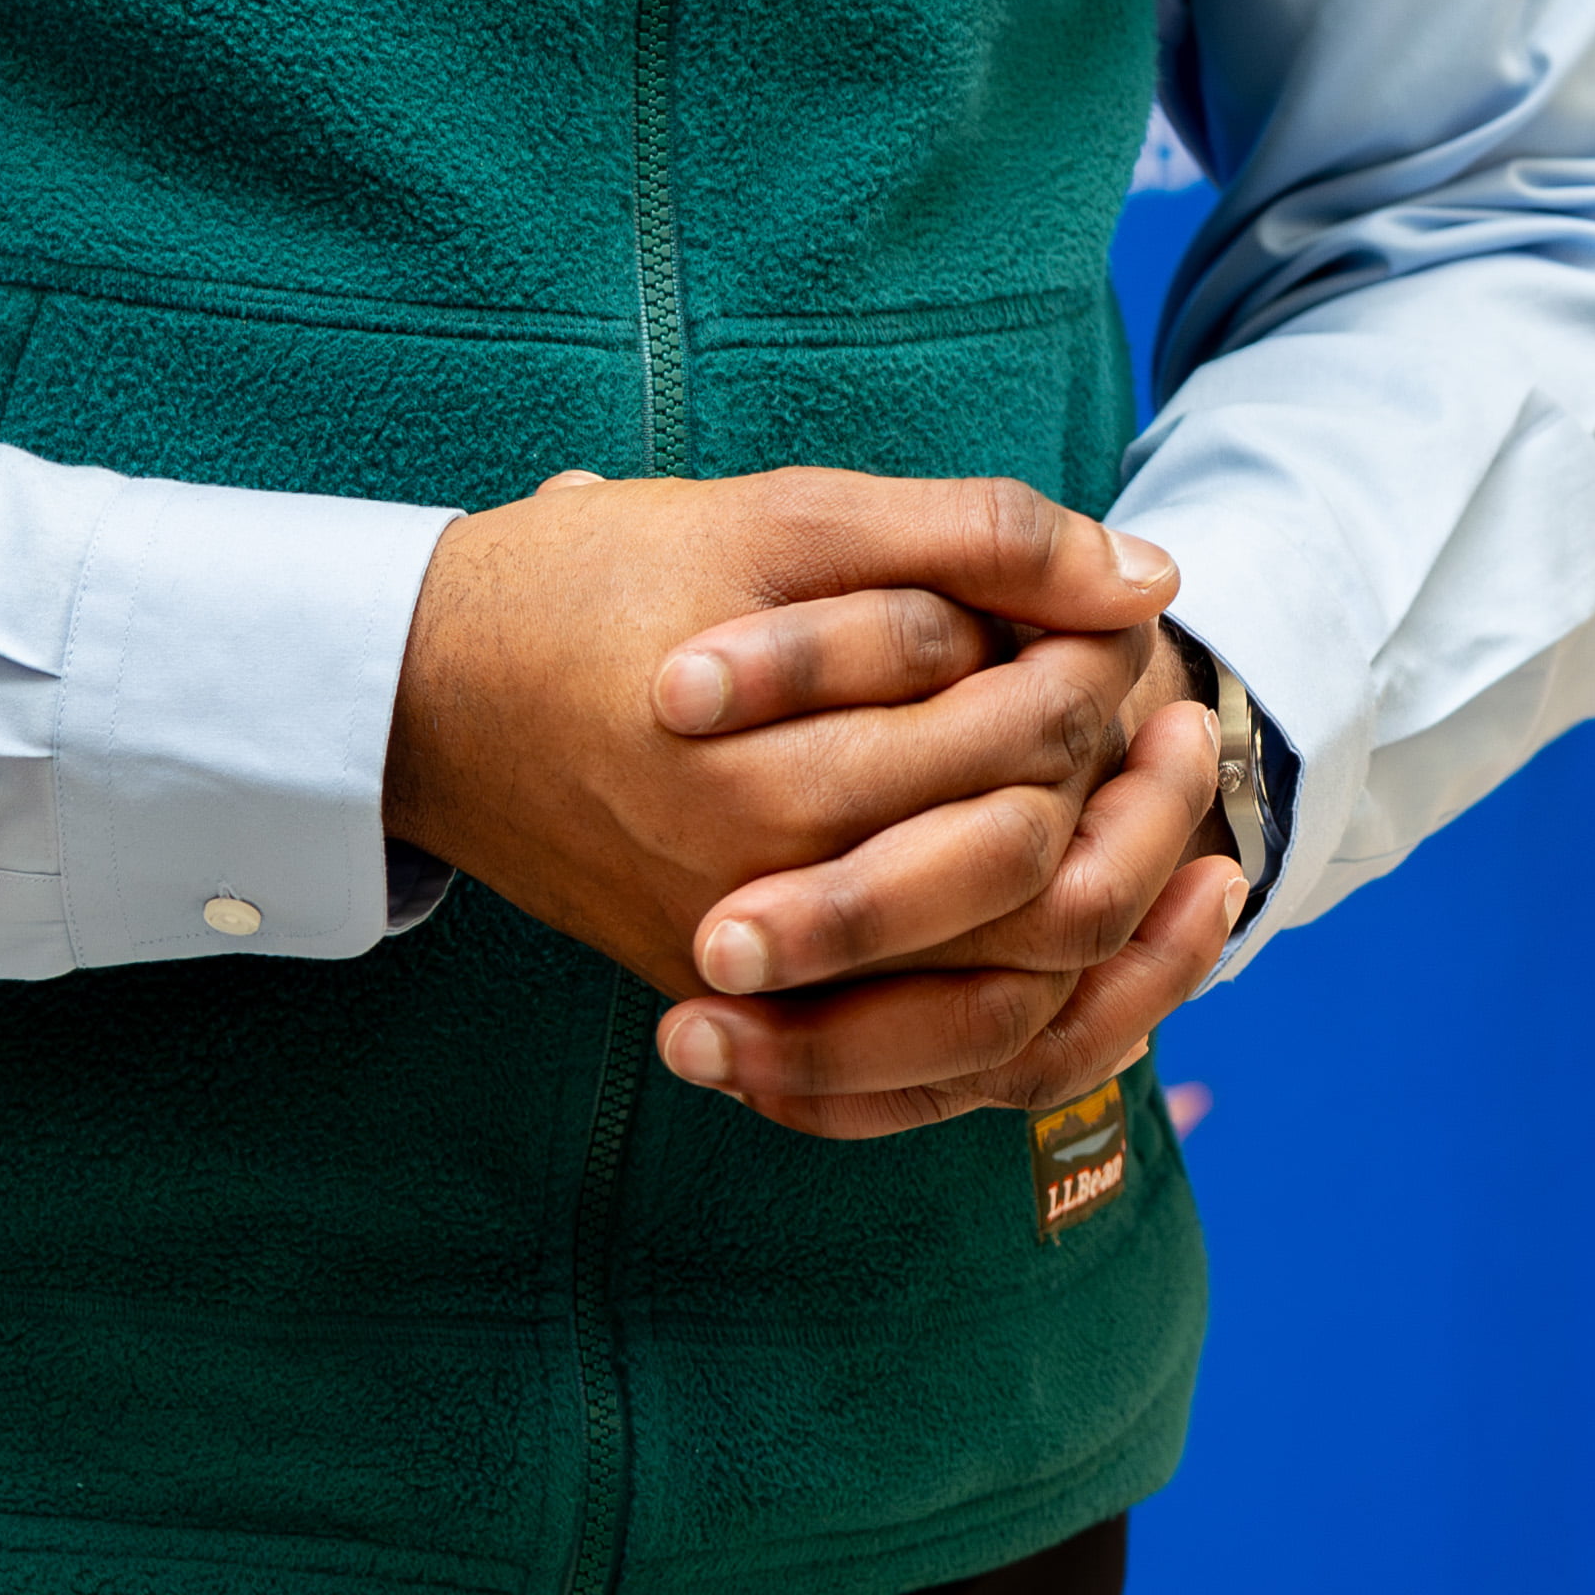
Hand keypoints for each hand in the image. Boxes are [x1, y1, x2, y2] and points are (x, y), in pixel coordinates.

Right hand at [380, 473, 1248, 1144]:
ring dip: (1110, 925)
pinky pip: (913, 1075)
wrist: (425, 688)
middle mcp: (770, 908)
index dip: (1101, 675)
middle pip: (1028, 881)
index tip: (1127, 627)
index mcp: (785, 781)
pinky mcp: (741, 1006)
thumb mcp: (787, 519)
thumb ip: (969, 537)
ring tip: (1170, 825)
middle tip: (1168, 720)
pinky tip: (1102, 952)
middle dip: (1126, 800)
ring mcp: (754, 976)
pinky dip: (1028, 1027)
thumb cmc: (605, 579)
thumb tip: (1147, 577)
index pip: (1025, 744)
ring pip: (995, 1007)